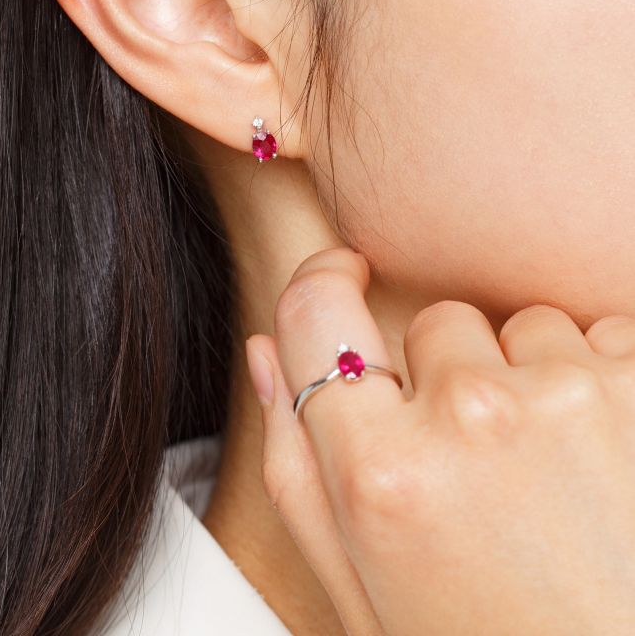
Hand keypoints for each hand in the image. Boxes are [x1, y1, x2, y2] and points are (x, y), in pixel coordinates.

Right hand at [245, 246, 634, 635]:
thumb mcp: (369, 592)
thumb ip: (298, 467)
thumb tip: (268, 349)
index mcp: (382, 475)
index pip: (315, 309)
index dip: (322, 282)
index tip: (343, 278)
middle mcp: (472, 418)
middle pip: (435, 324)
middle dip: (448, 376)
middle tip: (485, 472)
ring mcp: (569, 396)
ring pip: (521, 327)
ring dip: (529, 381)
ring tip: (555, 475)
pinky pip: (599, 336)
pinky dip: (600, 381)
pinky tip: (608, 460)